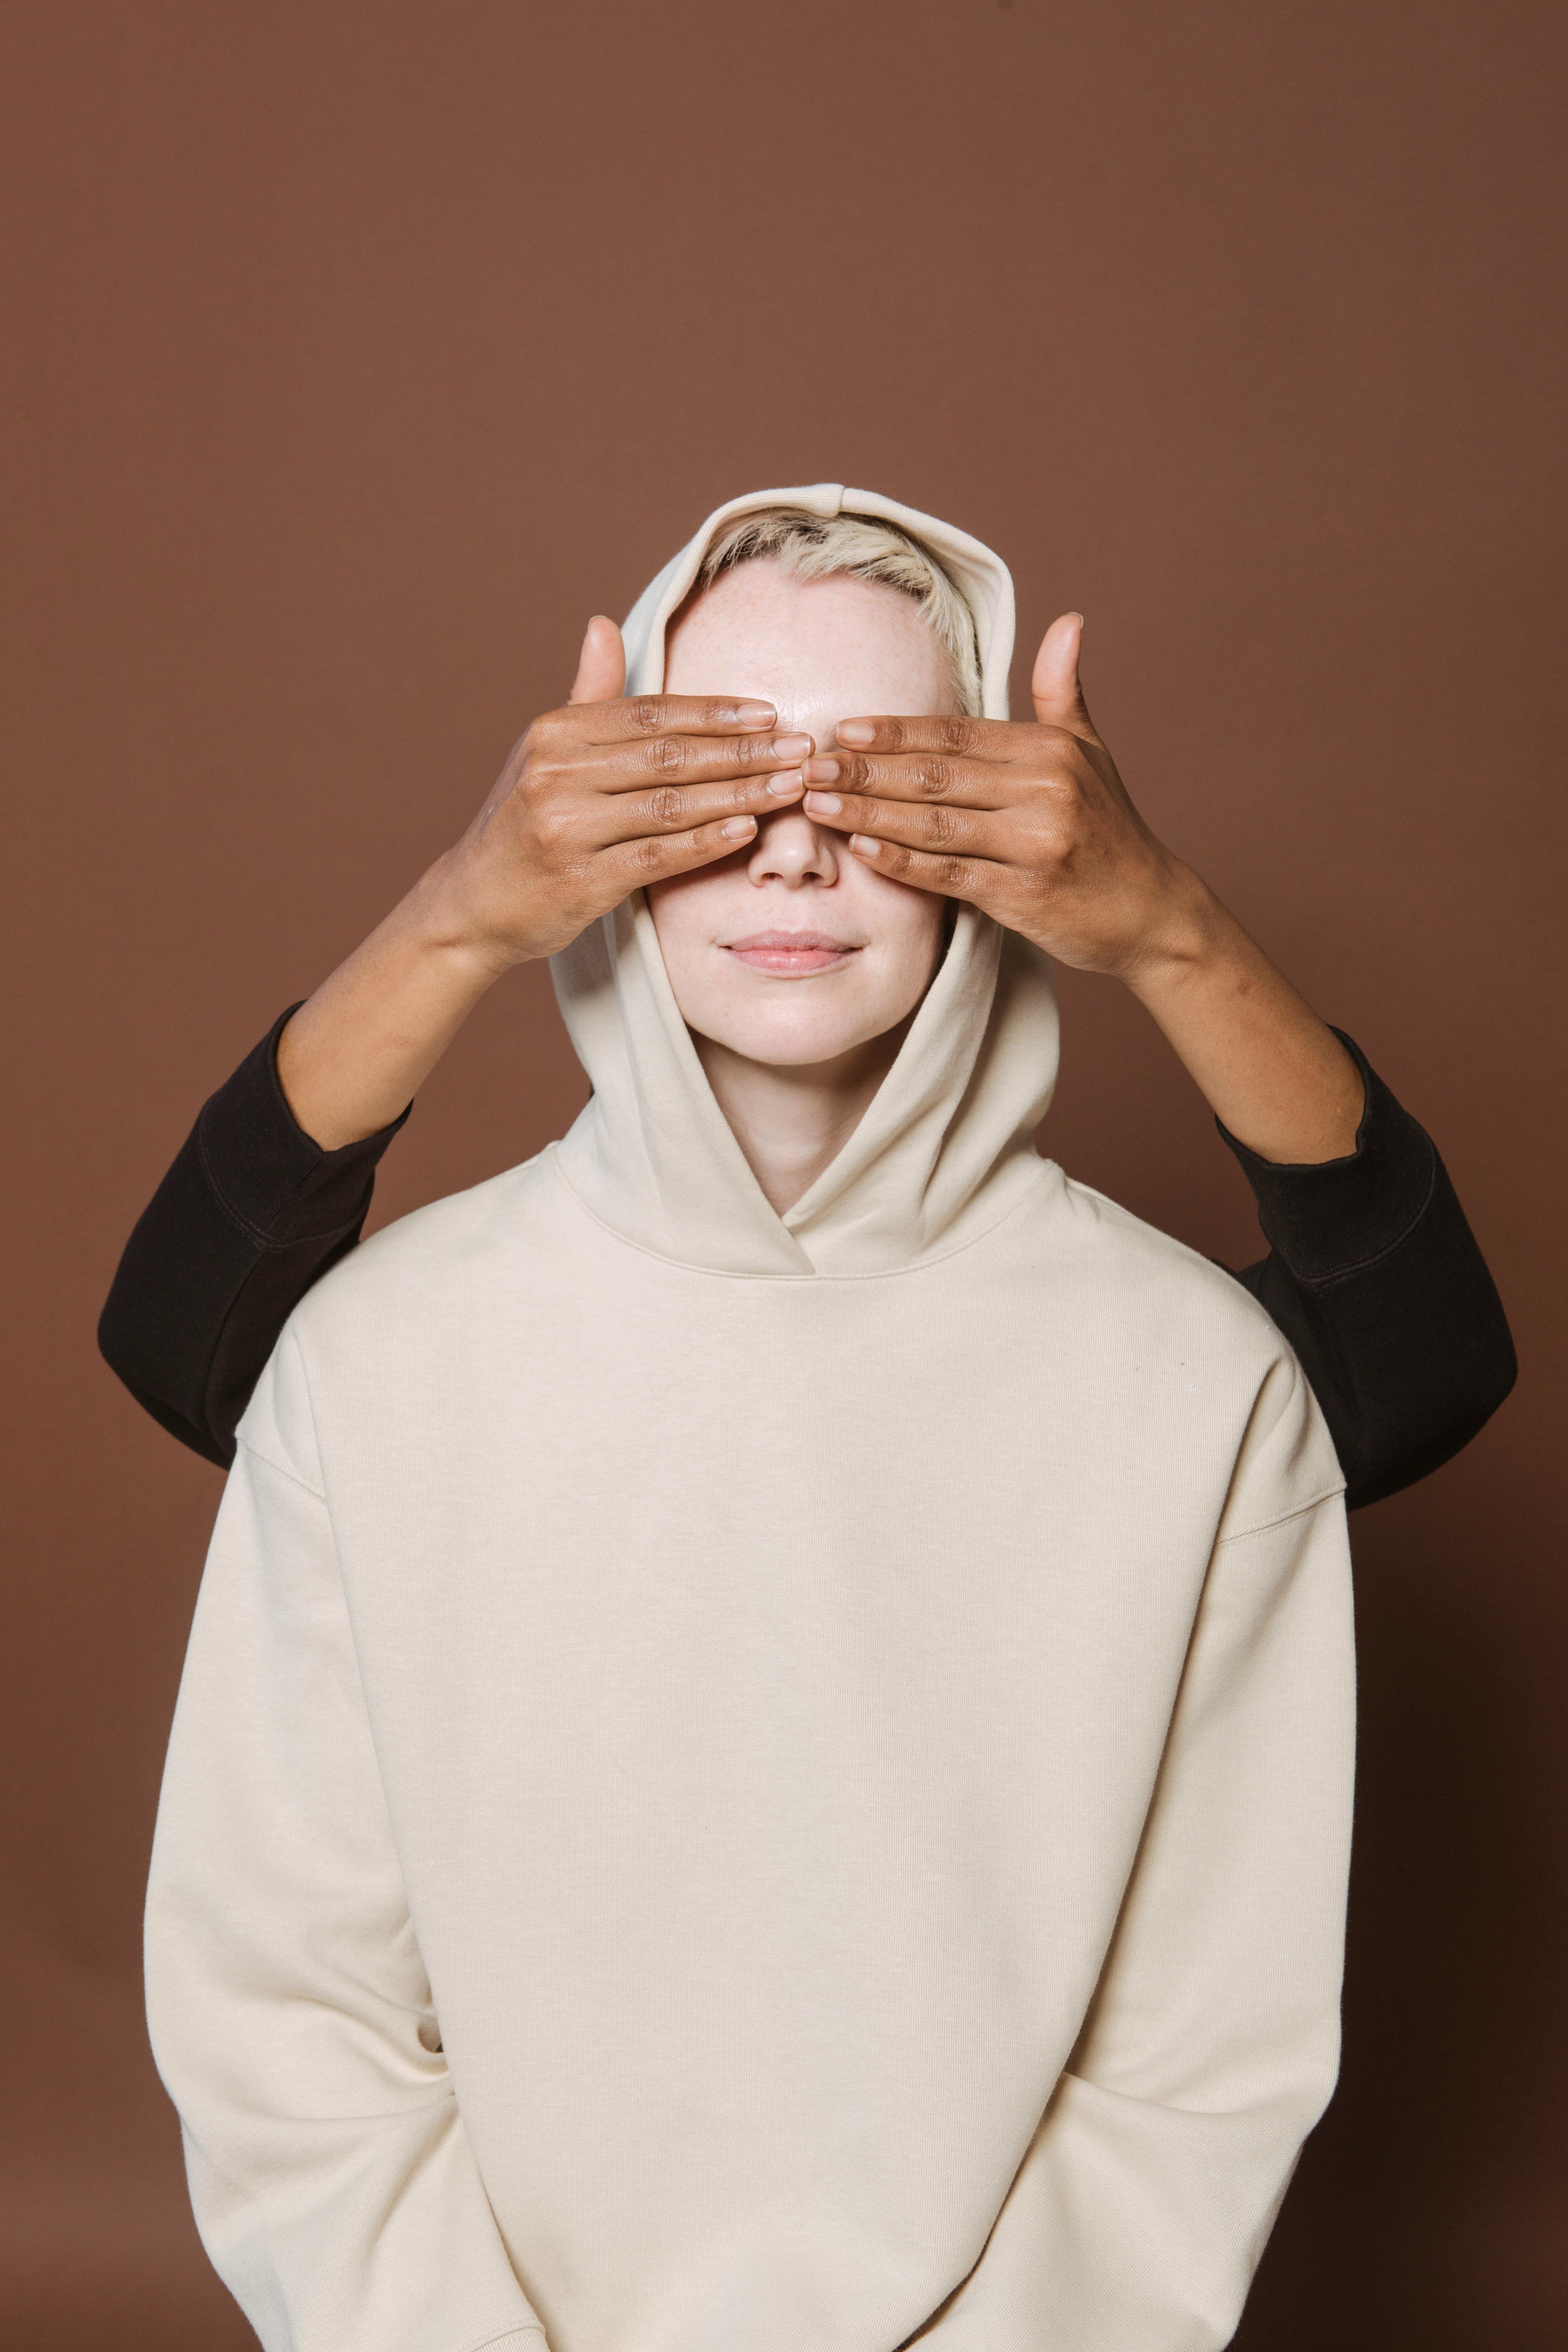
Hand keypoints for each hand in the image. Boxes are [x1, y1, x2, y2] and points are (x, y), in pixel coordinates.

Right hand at [430, 616, 812, 970]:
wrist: (476, 903)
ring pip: (672, 804)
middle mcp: (557, 773)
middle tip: (801, 748)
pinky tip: (748, 830)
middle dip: (743, 751)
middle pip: (670, 756)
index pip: (651, 713)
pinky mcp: (581, 880)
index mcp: (555, 733)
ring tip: (791, 786)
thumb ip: (587, 694)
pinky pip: (658, 855)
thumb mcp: (546, 751)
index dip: (715, 712)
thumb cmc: (524, 822)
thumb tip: (603, 625)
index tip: (769, 713)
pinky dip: (706, 843)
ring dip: (741, 794)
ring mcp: (567, 828)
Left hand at [802, 613, 1362, 1161]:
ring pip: (934, 824)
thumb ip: (1062, 690)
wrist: (1149, 910)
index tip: (842, 729)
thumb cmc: (1109, 829)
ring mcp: (1032, 844)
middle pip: (935, 775)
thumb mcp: (1091, 751)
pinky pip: (949, 875)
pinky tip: (861, 851)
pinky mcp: (1023, 895)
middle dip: (866, 770)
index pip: (956, 735)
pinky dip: (902, 864)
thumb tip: (1069, 620)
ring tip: (817, 804)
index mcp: (1048, 751)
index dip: (895, 732)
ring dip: (869, 814)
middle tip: (809, 765)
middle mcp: (1043, 791)